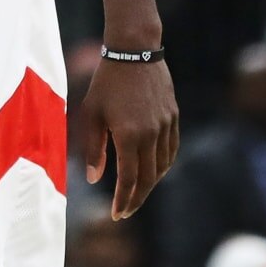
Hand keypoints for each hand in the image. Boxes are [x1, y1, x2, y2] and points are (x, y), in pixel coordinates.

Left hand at [77, 58, 179, 219]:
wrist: (134, 51)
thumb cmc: (106, 81)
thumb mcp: (92, 113)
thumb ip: (94, 147)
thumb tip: (94, 179)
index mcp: (129, 135)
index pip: (128, 179)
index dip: (123, 200)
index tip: (116, 215)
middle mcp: (151, 134)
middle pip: (148, 178)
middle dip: (136, 198)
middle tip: (126, 211)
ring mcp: (166, 126)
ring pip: (162, 166)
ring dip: (150, 184)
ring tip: (136, 192)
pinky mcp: (174, 116)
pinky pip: (171, 150)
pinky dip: (163, 165)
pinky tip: (153, 170)